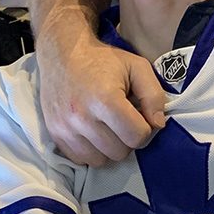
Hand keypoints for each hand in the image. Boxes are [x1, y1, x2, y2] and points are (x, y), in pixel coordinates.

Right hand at [37, 29, 165, 165]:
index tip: (138, 115)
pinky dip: (90, 150)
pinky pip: (80, 159)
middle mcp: (83, 117)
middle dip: (127, 138)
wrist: (63, 53)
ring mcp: (66, 128)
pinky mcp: (55, 134)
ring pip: (100, 160)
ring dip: (109, 147)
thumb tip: (158, 125)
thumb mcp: (137, 67)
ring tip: (107, 126)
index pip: (137, 136)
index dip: (144, 127)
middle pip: (119, 152)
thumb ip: (154, 95)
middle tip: (122, 120)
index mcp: (105, 100)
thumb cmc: (103, 60)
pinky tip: (92, 132)